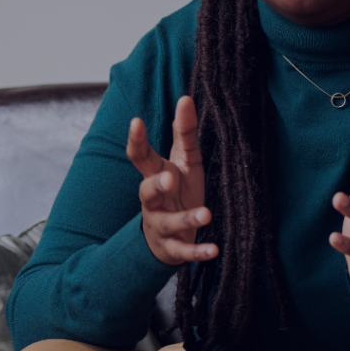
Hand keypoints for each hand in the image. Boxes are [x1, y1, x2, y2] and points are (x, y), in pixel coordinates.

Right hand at [126, 95, 216, 266]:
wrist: (167, 238)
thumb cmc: (177, 192)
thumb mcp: (183, 161)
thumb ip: (183, 133)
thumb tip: (186, 98)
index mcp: (155, 175)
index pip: (140, 157)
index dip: (136, 140)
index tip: (136, 121)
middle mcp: (153, 201)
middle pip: (146, 191)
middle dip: (155, 185)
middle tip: (168, 177)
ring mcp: (161, 225)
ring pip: (168, 222)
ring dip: (186, 219)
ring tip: (205, 214)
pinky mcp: (173, 248)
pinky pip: (184, 251)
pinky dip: (198, 252)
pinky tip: (213, 250)